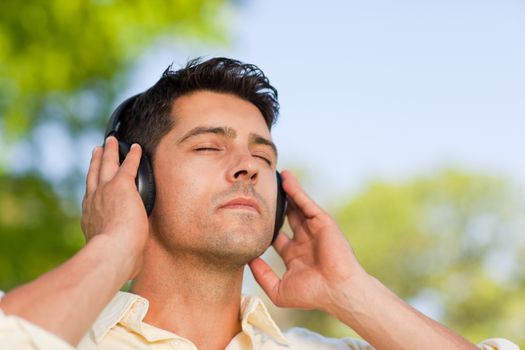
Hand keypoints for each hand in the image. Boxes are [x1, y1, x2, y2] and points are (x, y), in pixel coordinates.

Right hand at [81, 136, 148, 277]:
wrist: (113, 252)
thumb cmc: (116, 262)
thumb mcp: (116, 258)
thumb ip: (124, 259)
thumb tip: (133, 270)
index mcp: (91, 219)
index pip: (91, 199)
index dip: (93, 188)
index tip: (95, 182)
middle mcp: (94, 201)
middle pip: (94, 176)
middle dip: (96, 162)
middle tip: (97, 150)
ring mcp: (106, 192)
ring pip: (107, 165)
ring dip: (110, 152)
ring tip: (111, 141)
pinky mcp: (122, 186)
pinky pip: (128, 166)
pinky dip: (133, 156)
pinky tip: (136, 148)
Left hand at [249, 170, 366, 312]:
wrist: (337, 290)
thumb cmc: (311, 294)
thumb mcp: (279, 289)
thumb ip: (262, 275)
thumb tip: (247, 260)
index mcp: (295, 256)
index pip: (277, 238)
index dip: (266, 227)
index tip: (252, 216)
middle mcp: (304, 241)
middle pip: (287, 217)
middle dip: (276, 205)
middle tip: (262, 191)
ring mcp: (314, 230)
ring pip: (297, 206)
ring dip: (287, 191)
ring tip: (274, 176)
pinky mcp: (322, 221)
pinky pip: (306, 203)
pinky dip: (296, 190)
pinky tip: (286, 179)